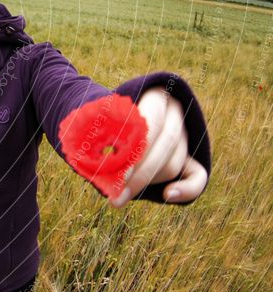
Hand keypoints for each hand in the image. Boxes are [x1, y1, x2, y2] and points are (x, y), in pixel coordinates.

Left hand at [110, 86, 207, 207]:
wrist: (116, 124)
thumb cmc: (104, 120)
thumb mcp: (101, 118)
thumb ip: (101, 130)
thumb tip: (93, 158)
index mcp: (156, 96)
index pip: (153, 121)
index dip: (137, 149)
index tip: (117, 174)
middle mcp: (176, 114)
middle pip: (165, 145)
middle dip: (140, 175)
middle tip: (116, 195)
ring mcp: (186, 136)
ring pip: (173, 164)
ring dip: (147, 182)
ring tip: (120, 193)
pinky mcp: (192, 157)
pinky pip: (198, 177)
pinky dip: (186, 190)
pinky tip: (167, 195)